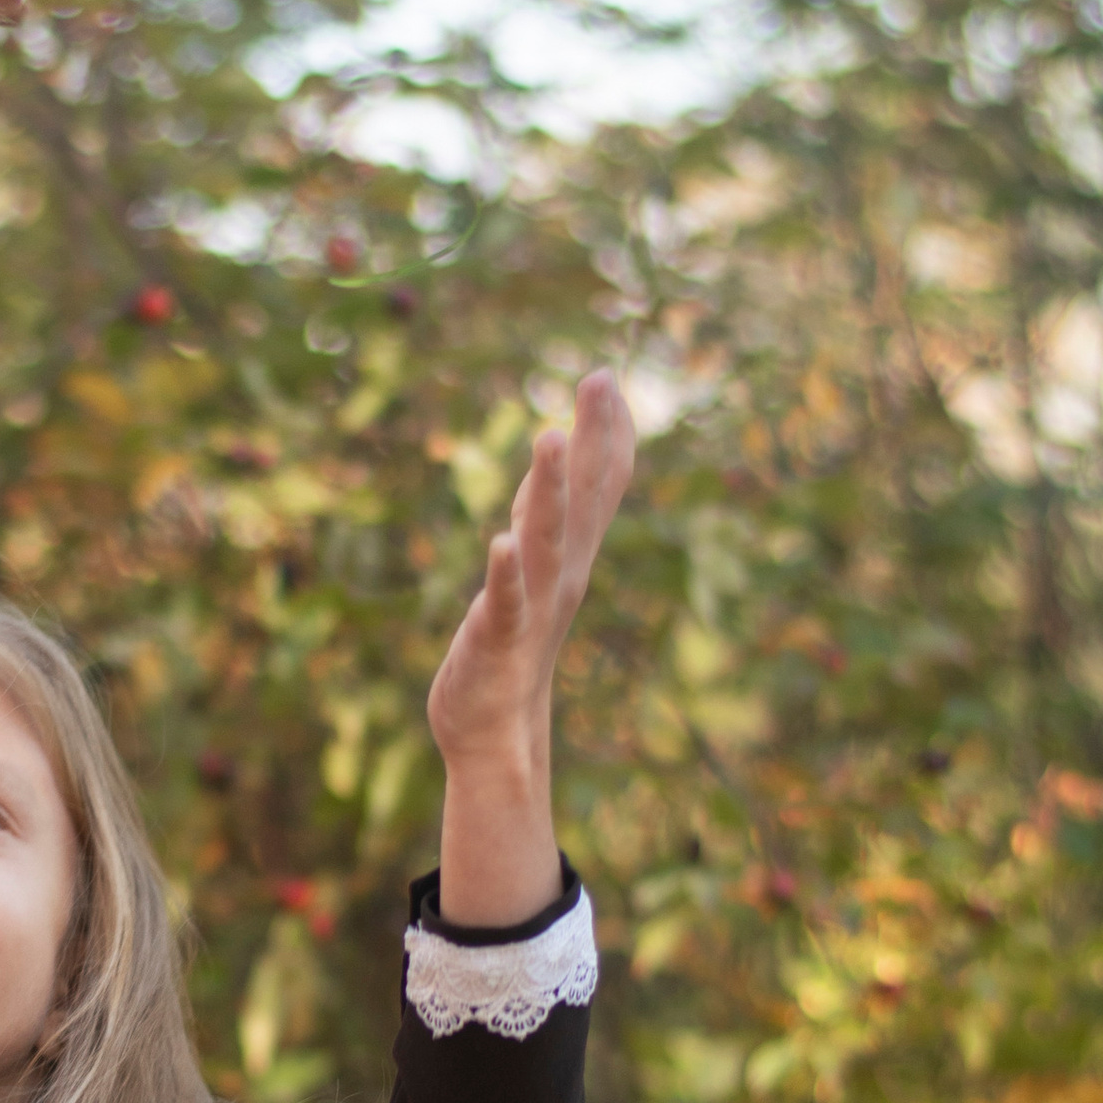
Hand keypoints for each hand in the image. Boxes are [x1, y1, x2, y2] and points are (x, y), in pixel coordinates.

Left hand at [424, 369, 634, 924]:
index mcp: (572, 557)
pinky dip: (506, 574)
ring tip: (549, 438)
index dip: (607, 433)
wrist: (494, 728)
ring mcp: (531, 607)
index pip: (601, 486)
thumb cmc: (513, 639)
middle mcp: (561, 576)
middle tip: (596, 381)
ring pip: (544, 541)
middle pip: (581, 500)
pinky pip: (503, 603)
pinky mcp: (495, 640)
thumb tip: (566, 448)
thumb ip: (551, 511)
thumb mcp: (540, 567)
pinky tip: (502, 543)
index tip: (604, 374)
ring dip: (549, 490)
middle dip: (590, 439)